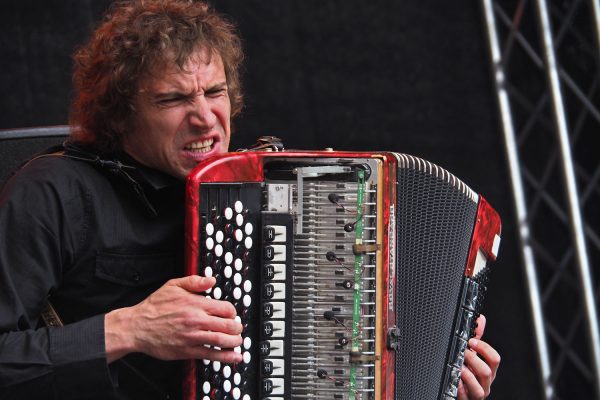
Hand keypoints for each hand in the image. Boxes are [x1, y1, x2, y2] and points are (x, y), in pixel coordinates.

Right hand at [105, 275, 242, 363]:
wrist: (137, 326)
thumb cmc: (154, 307)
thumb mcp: (173, 286)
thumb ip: (194, 281)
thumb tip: (211, 280)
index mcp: (196, 304)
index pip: (226, 308)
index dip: (232, 312)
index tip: (231, 315)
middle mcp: (196, 320)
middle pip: (228, 325)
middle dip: (237, 328)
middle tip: (237, 329)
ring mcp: (192, 336)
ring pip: (222, 340)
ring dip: (235, 342)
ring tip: (237, 342)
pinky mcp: (187, 351)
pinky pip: (210, 355)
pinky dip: (225, 357)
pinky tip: (234, 357)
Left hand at [458, 314, 499, 399]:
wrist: (458, 392)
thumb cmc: (466, 373)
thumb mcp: (472, 354)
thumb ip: (476, 338)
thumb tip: (480, 319)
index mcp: (488, 370)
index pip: (494, 359)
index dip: (484, 349)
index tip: (472, 341)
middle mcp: (485, 383)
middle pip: (487, 372)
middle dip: (473, 360)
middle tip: (462, 353)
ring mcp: (477, 393)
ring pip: (479, 388)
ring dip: (467, 376)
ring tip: (459, 367)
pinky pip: (465, 397)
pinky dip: (459, 388)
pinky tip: (454, 380)